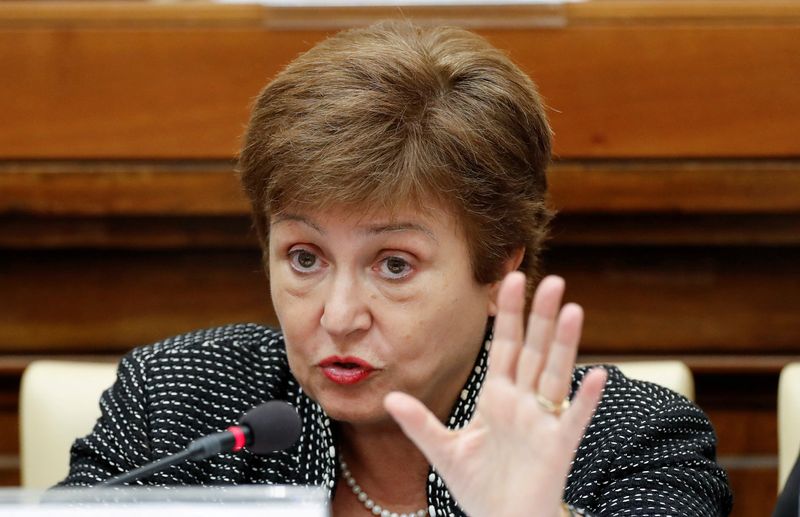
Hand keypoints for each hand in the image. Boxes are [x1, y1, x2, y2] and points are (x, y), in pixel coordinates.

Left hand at [385, 272, 606, 516]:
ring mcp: (542, 422)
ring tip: (571, 309)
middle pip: (532, 351)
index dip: (507, 314)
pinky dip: (585, 398)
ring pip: (554, 375)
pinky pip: (573, 419)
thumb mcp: (444, 451)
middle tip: (550, 279)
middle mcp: (522, 403)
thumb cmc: (480, 487)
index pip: (503, 346)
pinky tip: (597, 374)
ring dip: (562, 344)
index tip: (509, 279)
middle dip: (539, 316)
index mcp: (496, 397)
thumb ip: (419, 423)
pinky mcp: (557, 447)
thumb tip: (390, 396)